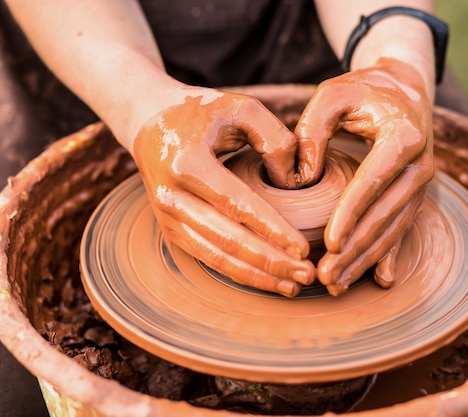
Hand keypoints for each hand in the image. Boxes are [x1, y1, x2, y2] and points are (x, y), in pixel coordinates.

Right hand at [133, 89, 315, 296]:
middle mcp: (171, 196)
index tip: (304, 248)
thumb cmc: (202, 112)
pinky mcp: (170, 230)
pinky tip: (267, 280)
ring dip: (257, 276)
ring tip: (293, 286)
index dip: (272, 230)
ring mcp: (167, 217)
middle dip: (270, 262)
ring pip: (217, 257)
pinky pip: (207, 257)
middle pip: (228, 240)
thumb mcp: (241, 107)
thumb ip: (275, 138)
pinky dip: (238, 272)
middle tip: (307, 275)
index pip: (238, 205)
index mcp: (187, 164)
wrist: (149, 122)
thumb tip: (292, 183)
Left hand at [295, 58, 434, 294]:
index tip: (329, 242)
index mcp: (403, 136)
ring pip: (393, 229)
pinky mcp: (414, 196)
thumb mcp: (333, 94)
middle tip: (325, 276)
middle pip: (384, 215)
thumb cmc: (363, 90)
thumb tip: (302, 178)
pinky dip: (387, 255)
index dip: (352, 213)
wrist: (405, 91)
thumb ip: (313, 129)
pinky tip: (379, 280)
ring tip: (337, 284)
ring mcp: (421, 184)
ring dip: (366, 259)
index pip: (374, 181)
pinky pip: (401, 229)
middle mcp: (420, 165)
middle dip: (355, 248)